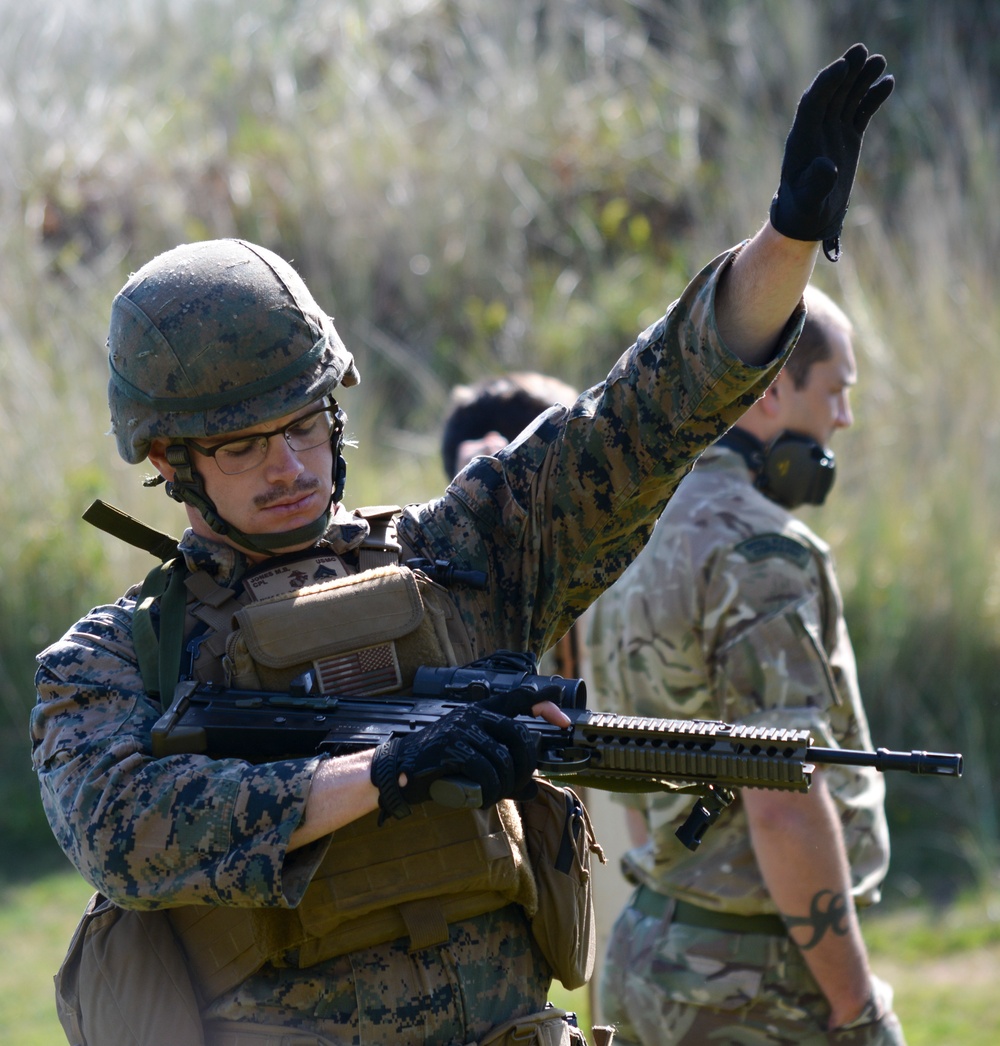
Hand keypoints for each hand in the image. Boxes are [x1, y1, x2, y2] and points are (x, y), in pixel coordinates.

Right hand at [370, 701, 537, 820]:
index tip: (563, 719)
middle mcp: (474, 715)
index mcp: (481, 712)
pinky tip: (483, 798)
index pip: (518, 699)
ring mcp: (463, 729)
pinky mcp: (452, 747)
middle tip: (515, 785)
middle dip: (525, 766)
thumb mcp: (473, 763)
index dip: (544, 704)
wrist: (400, 770)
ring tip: (493, 795)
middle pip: (520, 736)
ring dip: (505, 785)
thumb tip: (533, 790)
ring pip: (504, 759)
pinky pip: (487, 771)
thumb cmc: (439, 766)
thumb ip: (503, 772)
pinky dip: (491, 791)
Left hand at [769, 43, 893, 259]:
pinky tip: (888, 82)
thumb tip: (828, 166)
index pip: (813, 102)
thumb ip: (816, 183)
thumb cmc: (805, 210)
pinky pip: (861, 111)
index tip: (842, 67)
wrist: (809, 217)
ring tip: (879, 61)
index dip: (826, 82)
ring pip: (848, 98)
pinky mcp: (848, 138)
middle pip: (832, 93)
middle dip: (846, 72)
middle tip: (862, 50)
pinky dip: (873, 97)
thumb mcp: (809, 200)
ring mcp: (833, 132)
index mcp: (802, 139)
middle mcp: (817, 130)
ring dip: (862, 79)